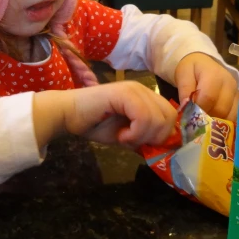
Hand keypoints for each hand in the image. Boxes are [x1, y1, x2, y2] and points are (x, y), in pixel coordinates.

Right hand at [33, 81, 176, 147]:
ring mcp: (134, 89)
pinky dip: (135, 133)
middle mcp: (143, 89)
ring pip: (158, 119)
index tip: (146, 146)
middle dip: (155, 137)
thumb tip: (162, 149)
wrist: (68, 114)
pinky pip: (144, 118)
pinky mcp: (124, 94)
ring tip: (124, 138)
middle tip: (134, 142)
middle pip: (169, 118)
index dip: (164, 135)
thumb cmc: (94, 124)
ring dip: (142, 136)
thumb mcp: (126, 135)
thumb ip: (144, 138)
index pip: (171, 116)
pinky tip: (121, 135)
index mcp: (146, 96)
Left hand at [175, 53, 238, 120]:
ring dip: (214, 122)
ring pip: (228, 117)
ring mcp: (236, 93)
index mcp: (215, 75)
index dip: (197, 109)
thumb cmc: (192, 69)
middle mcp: (229, 84)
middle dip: (206, 118)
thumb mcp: (183, 73)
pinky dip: (222, 123)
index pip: (208, 98)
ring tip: (202, 121)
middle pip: (220, 110)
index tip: (188, 115)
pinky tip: (211, 122)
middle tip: (194, 121)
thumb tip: (186, 106)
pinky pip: (233, 118)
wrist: (204, 64)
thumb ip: (185, 88)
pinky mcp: (238, 102)